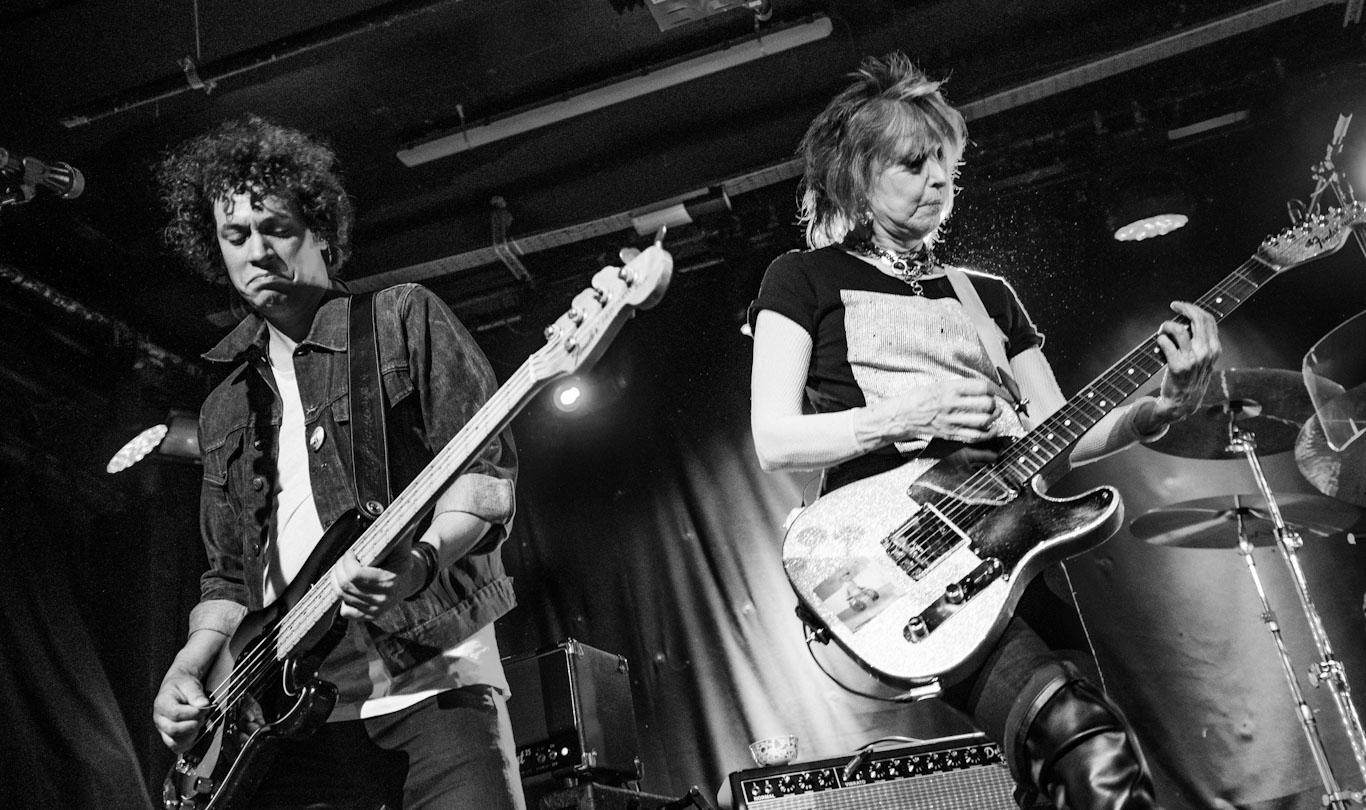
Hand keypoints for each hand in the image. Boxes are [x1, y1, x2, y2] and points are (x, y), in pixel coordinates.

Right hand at [153, 668, 212, 752]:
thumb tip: (204, 705)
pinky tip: (196, 733)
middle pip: (173, 730)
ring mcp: (162, 729)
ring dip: (191, 735)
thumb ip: (196, 694)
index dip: (193, 713)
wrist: (178, 688)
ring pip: (173, 742)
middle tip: (203, 716)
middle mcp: (159, 718)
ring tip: (199, 723)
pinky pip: (176, 747)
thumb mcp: (190, 684)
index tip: (204, 708)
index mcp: (162, 703)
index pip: (175, 714)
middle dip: (193, 724)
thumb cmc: (183, 686)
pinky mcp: (168, 736)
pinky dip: (188, 744)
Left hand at [331, 534, 419, 621]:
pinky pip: (345, 611)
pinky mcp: (368, 616)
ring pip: (342, 596)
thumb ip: (400, 530)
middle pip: (345, 585)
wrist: (409, 581)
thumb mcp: (402, 544)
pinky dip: (343, 598)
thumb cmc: (401, 560)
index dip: (347, 562)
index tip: (351, 552)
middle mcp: (382, 599)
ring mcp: (374, 609)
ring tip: (344, 570)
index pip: (355, 576)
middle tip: (344, 559)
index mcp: (389, 581)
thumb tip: (402, 514)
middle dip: (339, 568)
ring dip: (338, 580)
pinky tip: (350, 588)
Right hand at [876, 378, 1001, 443]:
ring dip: (994, 417)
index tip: (993, 390)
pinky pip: (976, 436)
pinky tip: (993, 429)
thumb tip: (978, 387)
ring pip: (984, 421)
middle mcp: (953, 405)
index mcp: (950, 390)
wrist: (904, 415)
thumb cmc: (919, 398)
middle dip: (994, 403)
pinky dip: (989, 434)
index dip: (992, 388)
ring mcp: (953, 421)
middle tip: (993, 402)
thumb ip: (959, 386)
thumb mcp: (938, 384)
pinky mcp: (952, 433)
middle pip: (986, 404)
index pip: (981, 387)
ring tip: (995, 413)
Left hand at [1152, 301, 1220, 424]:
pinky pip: (1165, 343)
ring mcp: (1193, 359)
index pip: (1208, 320)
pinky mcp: (1178, 366)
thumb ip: (1201, 342)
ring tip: (1162, 332)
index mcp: (1214, 349)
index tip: (1181, 306)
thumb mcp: (1203, 360)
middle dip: (1184, 308)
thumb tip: (1189, 319)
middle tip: (1173, 306)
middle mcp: (1206, 352)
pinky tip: (1158, 346)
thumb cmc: (1190, 378)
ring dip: (1166, 326)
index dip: (1193, 308)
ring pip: (1179, 329)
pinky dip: (1159, 340)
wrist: (1182, 403)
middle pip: (1197, 319)